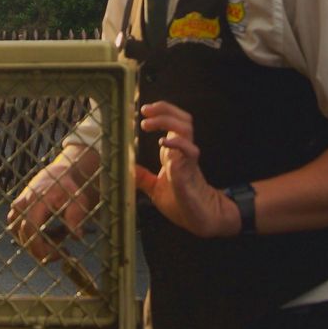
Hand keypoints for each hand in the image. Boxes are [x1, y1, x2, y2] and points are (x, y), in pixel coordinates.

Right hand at [9, 156, 99, 261]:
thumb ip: (76, 217)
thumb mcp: (78, 200)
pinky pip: (20, 234)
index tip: (60, 254)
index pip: (30, 229)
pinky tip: (50, 234)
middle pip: (24, 238)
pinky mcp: (15, 214)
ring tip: (59, 235)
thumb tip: (76, 237)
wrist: (57, 176)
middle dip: (44, 249)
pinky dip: (34, 238)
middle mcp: (22, 205)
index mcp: (36, 200)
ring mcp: (16, 210)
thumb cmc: (68, 188)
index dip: (42, 247)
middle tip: (64, 248)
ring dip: (40, 243)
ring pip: (21, 238)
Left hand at [135, 101, 238, 238]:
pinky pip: (189, 151)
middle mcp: (182, 152)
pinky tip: (163, 141)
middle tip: (145, 110)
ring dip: (167, 120)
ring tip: (148, 123)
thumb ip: (142, 177)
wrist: (200, 220)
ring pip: (186, 127)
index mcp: (173, 153)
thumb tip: (127, 168)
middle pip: (181, 118)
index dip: (159, 112)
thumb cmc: (182, 204)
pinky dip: (177, 143)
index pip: (172, 123)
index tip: (143, 111)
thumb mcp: (155, 189)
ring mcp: (187, 159)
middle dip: (164, 108)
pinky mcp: (190, 172)